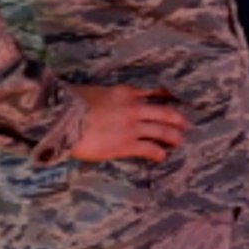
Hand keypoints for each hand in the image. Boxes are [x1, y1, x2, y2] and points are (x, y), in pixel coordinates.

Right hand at [69, 84, 189, 163]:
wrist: (63, 118)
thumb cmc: (70, 104)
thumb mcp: (93, 91)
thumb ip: (104, 96)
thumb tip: (97, 100)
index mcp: (125, 93)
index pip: (152, 92)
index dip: (166, 97)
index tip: (174, 99)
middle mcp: (134, 108)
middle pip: (164, 113)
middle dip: (176, 119)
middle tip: (185, 123)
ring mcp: (133, 127)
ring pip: (162, 131)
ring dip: (172, 137)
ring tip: (178, 141)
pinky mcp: (127, 145)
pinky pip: (150, 149)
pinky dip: (158, 153)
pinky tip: (161, 157)